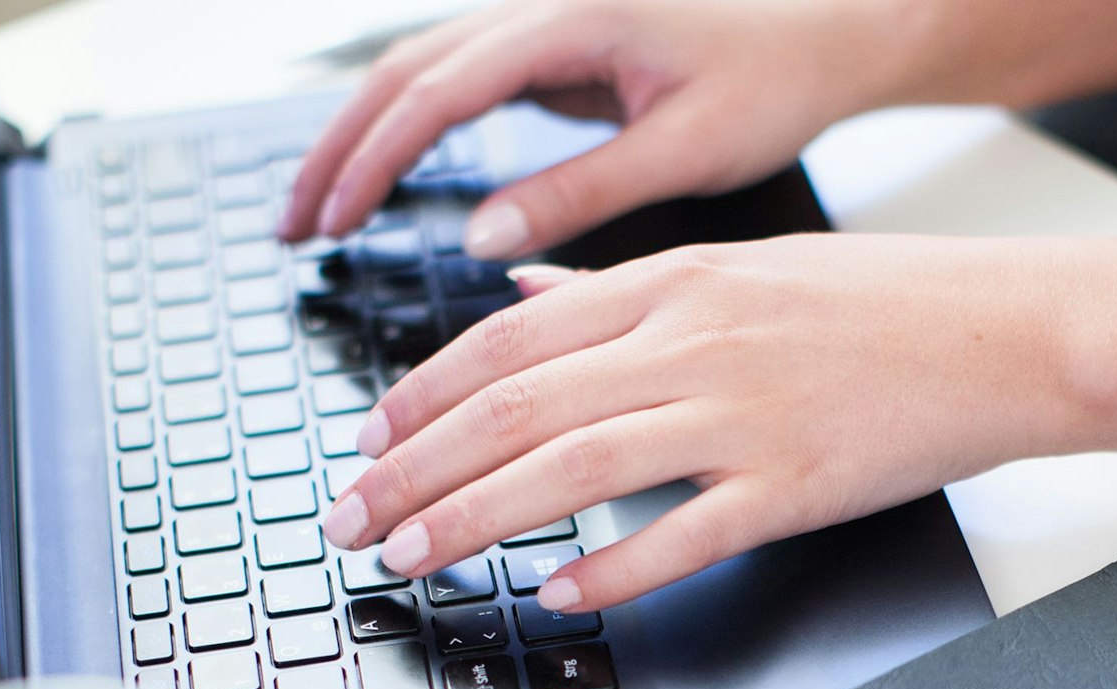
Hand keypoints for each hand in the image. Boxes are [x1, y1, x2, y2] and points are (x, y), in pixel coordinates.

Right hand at [281, 0, 908, 255]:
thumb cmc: (773, 79)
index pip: (436, 92)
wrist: (827, 27)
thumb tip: (482, 238)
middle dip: (337, 150)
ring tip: (316, 213)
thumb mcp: (683, 149)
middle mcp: (540, 9)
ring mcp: (541, 26)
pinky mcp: (553, 50)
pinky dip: (407, 134)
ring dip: (360, 139)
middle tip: (289, 228)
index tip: (329, 222)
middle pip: (401, 71)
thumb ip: (581, 191)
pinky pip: (454, 86)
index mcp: (568, 22)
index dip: (372, 161)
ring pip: (417, 73)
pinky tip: (385, 183)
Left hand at [321, 235, 1081, 611]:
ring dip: (476, 517)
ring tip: (412, 556)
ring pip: (573, 468)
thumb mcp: (741, 269)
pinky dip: (614, 565)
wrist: (1011, 331)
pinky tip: (558, 591)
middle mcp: (692, 341)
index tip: (370, 440)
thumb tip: (527, 292)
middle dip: (414, 468)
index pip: (510, 340)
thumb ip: (624, 290)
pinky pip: (684, 532)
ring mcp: (742, 414)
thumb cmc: (884, 305)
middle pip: (516, 407)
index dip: (423, 395)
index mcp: (674, 284)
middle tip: (353, 517)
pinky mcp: (795, 485)